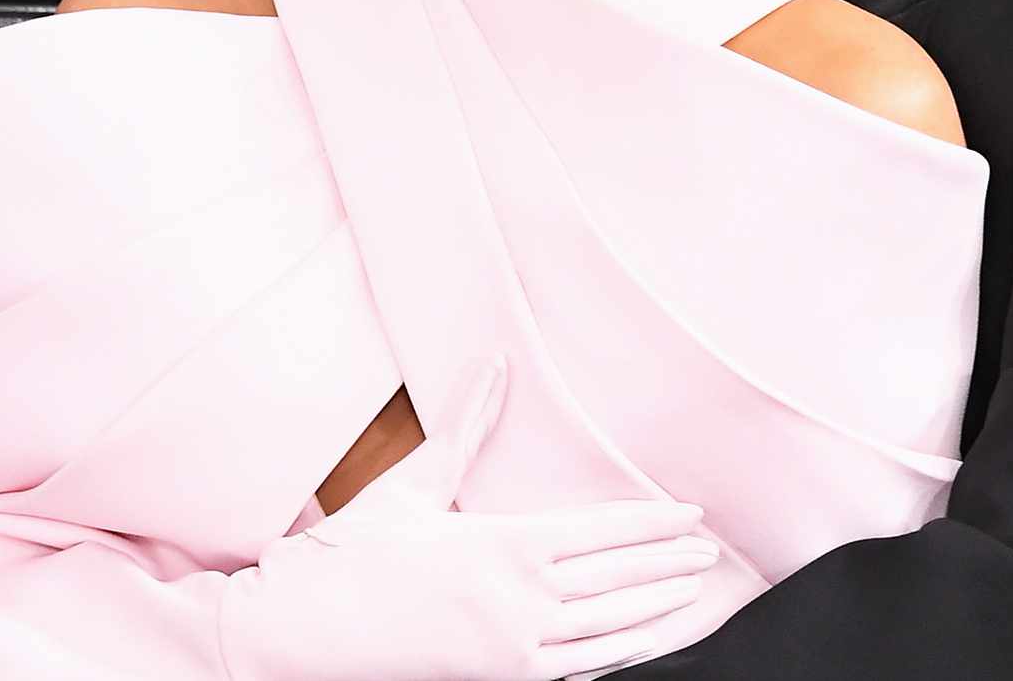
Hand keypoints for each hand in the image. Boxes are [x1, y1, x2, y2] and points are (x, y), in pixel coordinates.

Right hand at [219, 356, 716, 679]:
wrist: (304, 627)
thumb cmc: (355, 551)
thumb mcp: (414, 483)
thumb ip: (465, 425)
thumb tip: (494, 363)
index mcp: (503, 545)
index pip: (601, 531)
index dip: (652, 524)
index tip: (690, 517)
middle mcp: (519, 598)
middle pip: (615, 580)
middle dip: (666, 567)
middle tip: (708, 556)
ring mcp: (512, 644)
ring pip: (604, 629)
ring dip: (652, 611)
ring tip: (689, 597)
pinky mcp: (498, 676)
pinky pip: (573, 667)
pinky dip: (613, 654)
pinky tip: (637, 644)